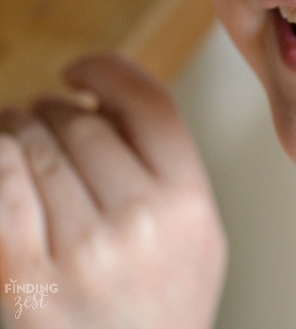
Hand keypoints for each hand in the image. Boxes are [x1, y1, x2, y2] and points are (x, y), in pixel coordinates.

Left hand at [0, 54, 226, 328]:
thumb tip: (102, 99)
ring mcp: (83, 251)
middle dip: (51, 107)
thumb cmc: (158, 309)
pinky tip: (1, 154)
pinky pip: (5, 189)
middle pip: (84, 123)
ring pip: (39, 149)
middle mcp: (140, 221)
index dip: (106, 71)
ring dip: (16, 127)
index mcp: (188, 201)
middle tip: (38, 110)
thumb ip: (166, 165)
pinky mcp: (28, 278)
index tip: (81, 71)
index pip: (147, 102)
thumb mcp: (196, 234)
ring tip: (11, 127)